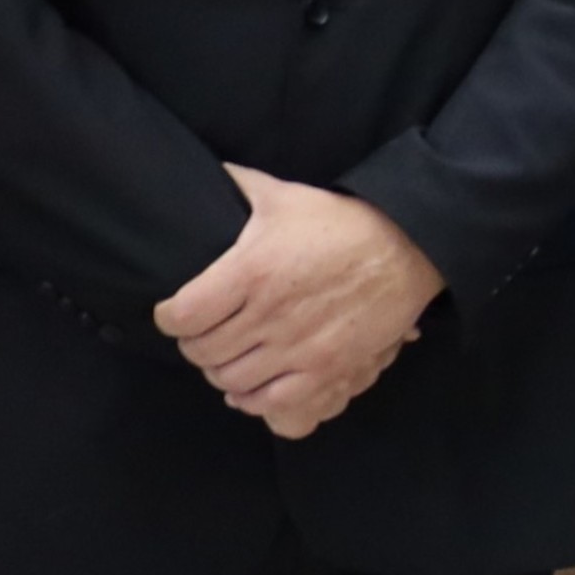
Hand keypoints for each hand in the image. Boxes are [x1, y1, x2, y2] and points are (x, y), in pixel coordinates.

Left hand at [152, 167, 441, 439]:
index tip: (175, 313)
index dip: (168, 318)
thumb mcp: (282, 196)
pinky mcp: (327, 368)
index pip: (181, 315)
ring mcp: (299, 346)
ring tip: (228, 358)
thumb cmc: (340, 222)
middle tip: (203, 334)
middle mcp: (269, 314)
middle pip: (202, 351)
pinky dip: (254, 399)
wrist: (406, 248)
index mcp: (250, 271)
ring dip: (222, 371)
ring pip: (231, 380)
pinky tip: (253, 385)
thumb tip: (207, 172)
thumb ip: (238, 186)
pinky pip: (272, 402)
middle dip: (194, 345)